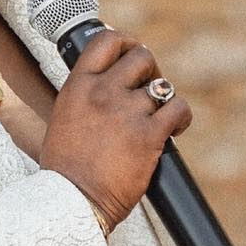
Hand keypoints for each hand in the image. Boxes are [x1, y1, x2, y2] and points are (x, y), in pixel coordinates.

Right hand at [39, 29, 190, 228]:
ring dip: (163, 99)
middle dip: (150, 70)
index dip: (125, 42)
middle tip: (148, 89)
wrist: (72, 203)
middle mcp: (102, 93)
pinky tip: (174, 129)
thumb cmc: (66, 171)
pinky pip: (178, 108)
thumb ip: (85, 99)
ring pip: (161, 86)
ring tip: (160, 117)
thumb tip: (106, 88)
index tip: (131, 53)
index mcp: (77, 87)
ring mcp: (126, 112)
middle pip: (141, 57)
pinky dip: (181, 117)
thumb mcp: (64, 120)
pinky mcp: (149, 135)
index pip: (106, 41)